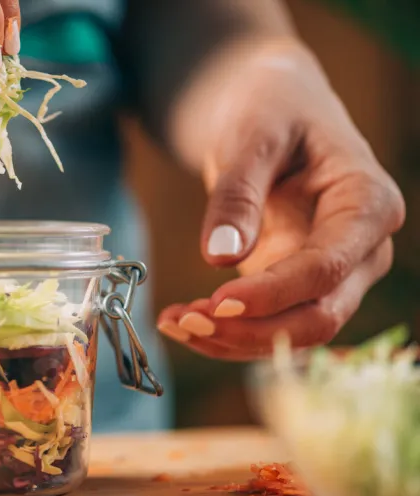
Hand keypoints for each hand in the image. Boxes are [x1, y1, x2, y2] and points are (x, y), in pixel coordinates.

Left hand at [157, 41, 405, 358]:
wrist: (274, 109)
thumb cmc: (273, 110)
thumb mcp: (253, 136)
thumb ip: (239, 193)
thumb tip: (219, 257)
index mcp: (367, 203)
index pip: (327, 267)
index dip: (273, 293)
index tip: (217, 303)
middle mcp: (361, 249)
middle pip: (319, 316)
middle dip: (251, 330)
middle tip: (187, 323)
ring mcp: (332, 273)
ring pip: (293, 332)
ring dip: (233, 340)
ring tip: (174, 324)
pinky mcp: (296, 285)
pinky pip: (268, 322)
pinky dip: (226, 331)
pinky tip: (182, 322)